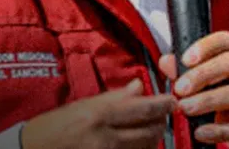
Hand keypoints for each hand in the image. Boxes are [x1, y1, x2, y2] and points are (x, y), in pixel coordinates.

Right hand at [22, 79, 174, 148]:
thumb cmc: (55, 125)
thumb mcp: (84, 104)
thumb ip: (116, 96)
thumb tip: (139, 86)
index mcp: (101, 115)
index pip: (146, 109)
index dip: (165, 105)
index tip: (172, 101)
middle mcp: (106, 137)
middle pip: (151, 131)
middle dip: (160, 122)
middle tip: (160, 115)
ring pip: (145, 146)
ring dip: (151, 137)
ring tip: (147, 128)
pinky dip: (139, 148)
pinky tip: (134, 143)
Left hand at [160, 32, 228, 148]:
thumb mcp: (215, 87)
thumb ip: (191, 73)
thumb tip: (166, 62)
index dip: (206, 47)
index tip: (186, 60)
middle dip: (203, 74)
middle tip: (180, 89)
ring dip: (207, 100)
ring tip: (185, 108)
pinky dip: (218, 130)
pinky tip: (200, 132)